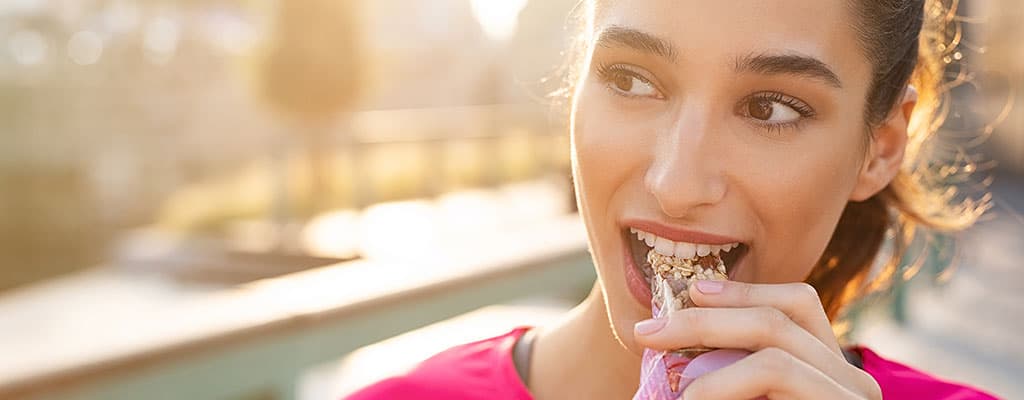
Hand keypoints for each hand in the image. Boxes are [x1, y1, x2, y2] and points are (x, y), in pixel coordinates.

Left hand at [632, 280, 881, 399]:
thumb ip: (727, 377)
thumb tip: (664, 337)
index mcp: (829, 372)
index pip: (799, 305)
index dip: (745, 290)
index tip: (692, 292)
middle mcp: (851, 382)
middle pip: (782, 317)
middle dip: (706, 319)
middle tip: (647, 334)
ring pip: (776, 347)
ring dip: (710, 356)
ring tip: (675, 390)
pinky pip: (774, 375)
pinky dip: (722, 385)